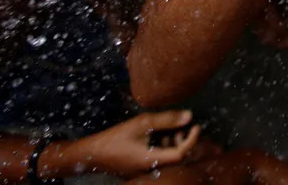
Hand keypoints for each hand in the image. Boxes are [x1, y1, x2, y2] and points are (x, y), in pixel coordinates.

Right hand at [75, 111, 199, 176]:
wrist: (90, 154)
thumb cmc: (116, 137)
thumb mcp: (142, 123)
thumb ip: (167, 120)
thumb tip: (189, 116)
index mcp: (153, 161)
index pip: (181, 154)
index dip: (192, 139)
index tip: (196, 125)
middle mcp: (151, 170)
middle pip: (176, 159)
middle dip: (182, 141)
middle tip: (180, 127)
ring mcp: (144, 173)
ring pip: (167, 159)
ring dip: (172, 144)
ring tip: (167, 130)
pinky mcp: (139, 171)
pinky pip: (157, 161)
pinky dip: (162, 148)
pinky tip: (155, 137)